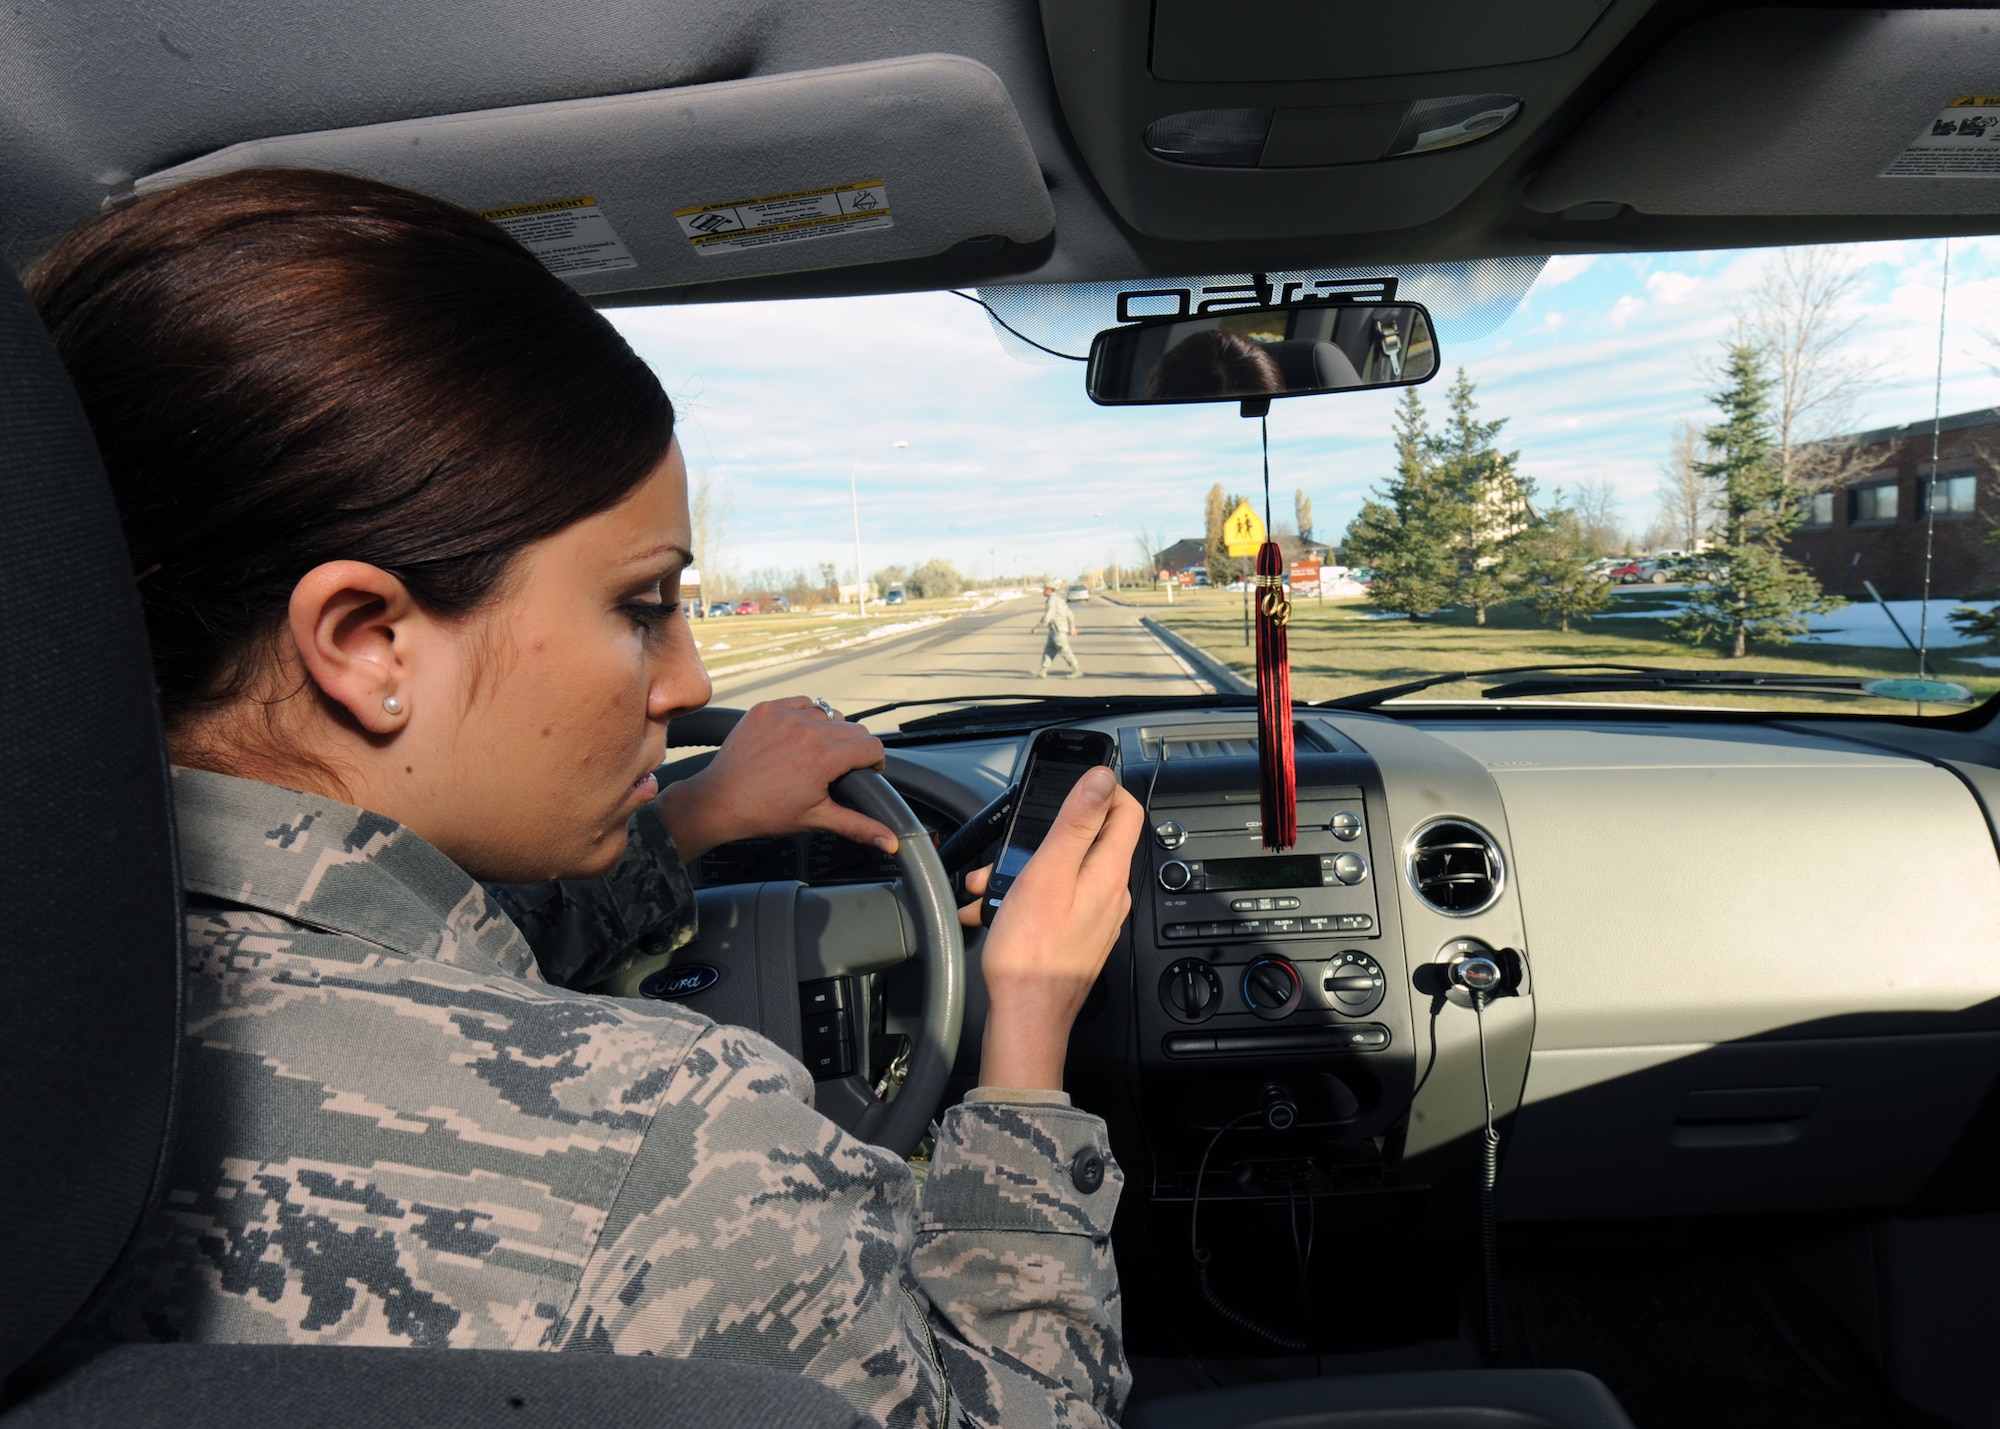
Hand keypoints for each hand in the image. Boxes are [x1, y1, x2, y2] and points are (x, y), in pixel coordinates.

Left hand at [650, 698, 896, 860]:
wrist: (720, 801)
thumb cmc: (766, 813)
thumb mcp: (817, 819)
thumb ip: (859, 827)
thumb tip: (892, 842)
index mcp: (825, 757)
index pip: (872, 746)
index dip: (875, 762)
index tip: (866, 772)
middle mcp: (808, 730)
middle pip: (853, 728)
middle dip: (854, 748)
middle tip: (837, 768)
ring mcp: (785, 716)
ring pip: (828, 714)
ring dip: (828, 730)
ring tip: (814, 753)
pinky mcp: (767, 709)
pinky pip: (801, 703)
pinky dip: (804, 716)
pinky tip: (796, 737)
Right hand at [968, 766, 1141, 1090]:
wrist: (1026, 1016)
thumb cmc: (1032, 952)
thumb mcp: (1048, 872)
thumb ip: (1076, 822)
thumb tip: (1102, 778)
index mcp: (1109, 872)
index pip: (1126, 810)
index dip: (1101, 790)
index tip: (1069, 788)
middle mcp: (1110, 893)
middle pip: (1087, 840)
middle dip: (1043, 837)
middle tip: (1009, 848)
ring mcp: (1095, 917)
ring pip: (1064, 872)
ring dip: (1024, 870)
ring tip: (989, 885)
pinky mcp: (1077, 936)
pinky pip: (1054, 901)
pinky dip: (1024, 898)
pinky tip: (994, 910)